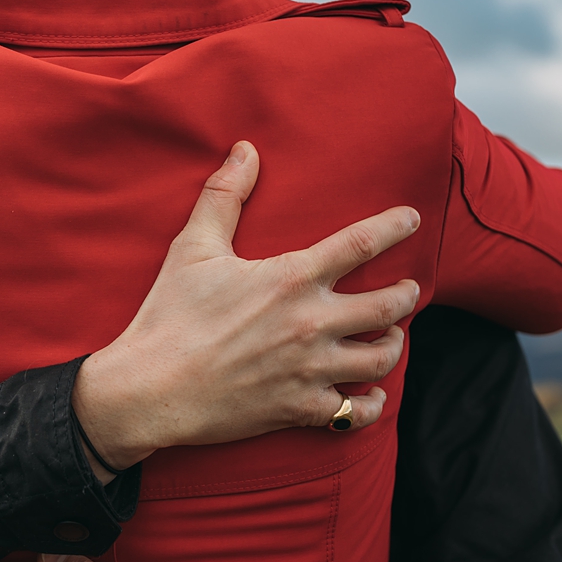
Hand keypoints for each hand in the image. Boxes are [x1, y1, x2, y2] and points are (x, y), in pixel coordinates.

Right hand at [73, 140, 419, 473]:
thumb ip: (225, 195)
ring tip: (388, 336)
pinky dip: (369, 404)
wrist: (150, 389)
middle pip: (388, 306)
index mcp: (290, 278)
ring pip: (381, 358)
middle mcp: (310, 323)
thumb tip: (246, 149)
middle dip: (406, 294)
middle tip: (407, 289)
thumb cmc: (169, 315)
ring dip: (392, 344)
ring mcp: (309, 369)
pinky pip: (354, 412)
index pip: (361, 244)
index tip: (412, 219)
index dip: (394, 227)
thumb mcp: (193, 247)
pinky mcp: (300, 408)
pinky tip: (369, 394)